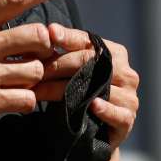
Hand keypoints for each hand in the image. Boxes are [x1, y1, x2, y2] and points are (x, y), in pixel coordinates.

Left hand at [36, 24, 140, 154]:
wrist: (92, 130)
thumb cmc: (79, 92)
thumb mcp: (70, 69)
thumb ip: (62, 50)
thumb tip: (48, 30)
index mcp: (114, 53)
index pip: (88, 42)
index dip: (66, 37)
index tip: (48, 34)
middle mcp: (125, 72)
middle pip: (89, 63)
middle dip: (56, 66)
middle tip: (31, 72)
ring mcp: (129, 96)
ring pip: (98, 89)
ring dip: (64, 90)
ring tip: (40, 92)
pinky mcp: (127, 120)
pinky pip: (118, 114)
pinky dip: (106, 109)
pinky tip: (92, 105)